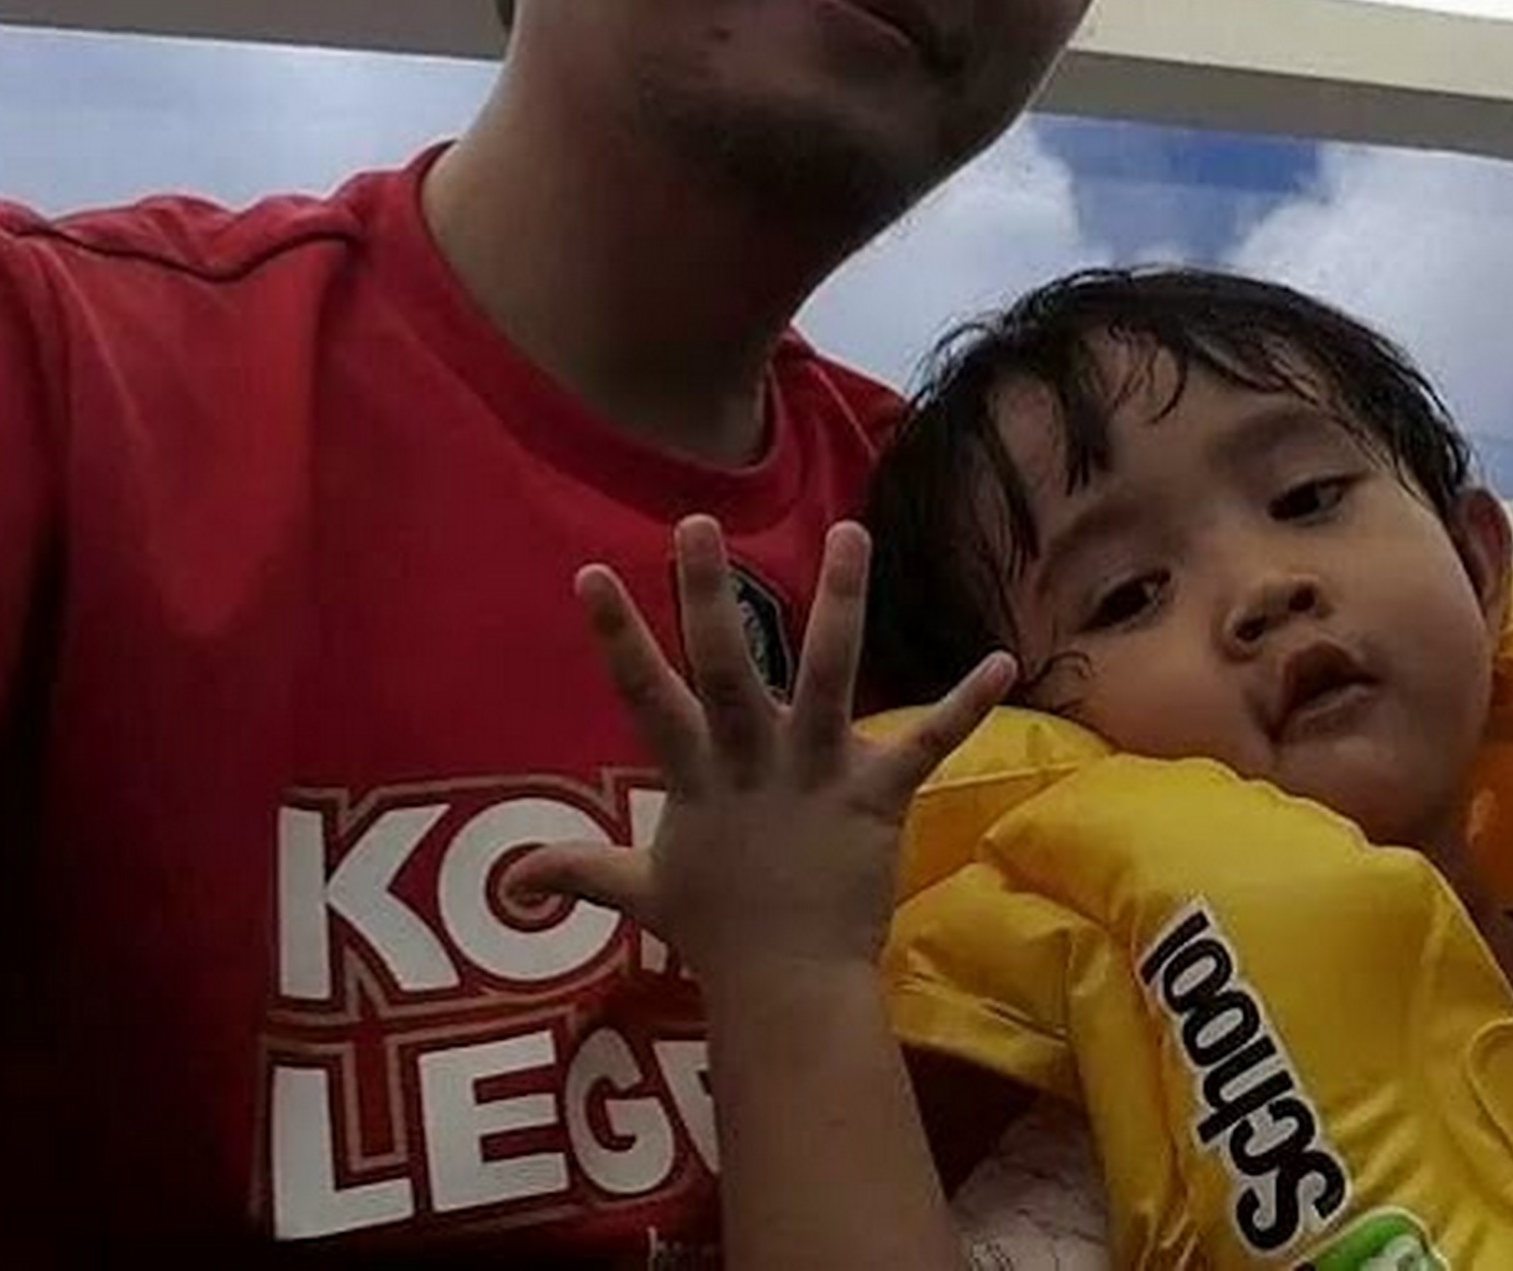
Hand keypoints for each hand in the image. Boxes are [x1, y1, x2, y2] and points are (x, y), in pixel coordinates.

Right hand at [505, 516, 1017, 984]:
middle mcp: (752, 762)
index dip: (618, 635)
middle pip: (726, 669)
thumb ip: (580, 871)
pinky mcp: (877, 798)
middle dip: (707, 596)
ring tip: (853, 534)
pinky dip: (967, 703)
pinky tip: (1003, 658)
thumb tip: (510, 879)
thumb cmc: (715, 933)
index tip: (593, 572)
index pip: (645, 695)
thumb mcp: (641, 892)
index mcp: (694, 776)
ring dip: (841, 605)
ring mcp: (818, 775)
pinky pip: (926, 744)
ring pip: (830, 677)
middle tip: (699, 524)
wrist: (790, 988)